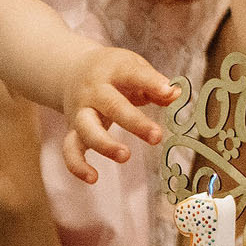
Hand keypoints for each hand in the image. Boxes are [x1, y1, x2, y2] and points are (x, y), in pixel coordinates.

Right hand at [59, 45, 171, 185]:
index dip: (151, 82)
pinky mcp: (73, 131)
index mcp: (112, 71)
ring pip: (87, 129)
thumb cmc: (112, 72)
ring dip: (104, 144)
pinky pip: (69, 150)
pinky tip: (93, 178)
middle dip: (134, 122)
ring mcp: (80, 112)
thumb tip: (175, 94)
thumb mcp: (132, 68)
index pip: (132, 74)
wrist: (72, 70)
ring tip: (125, 156)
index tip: (168, 91)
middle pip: (111, 105)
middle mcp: (93, 91)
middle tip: (157, 137)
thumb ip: (154, 84)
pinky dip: (77, 166)